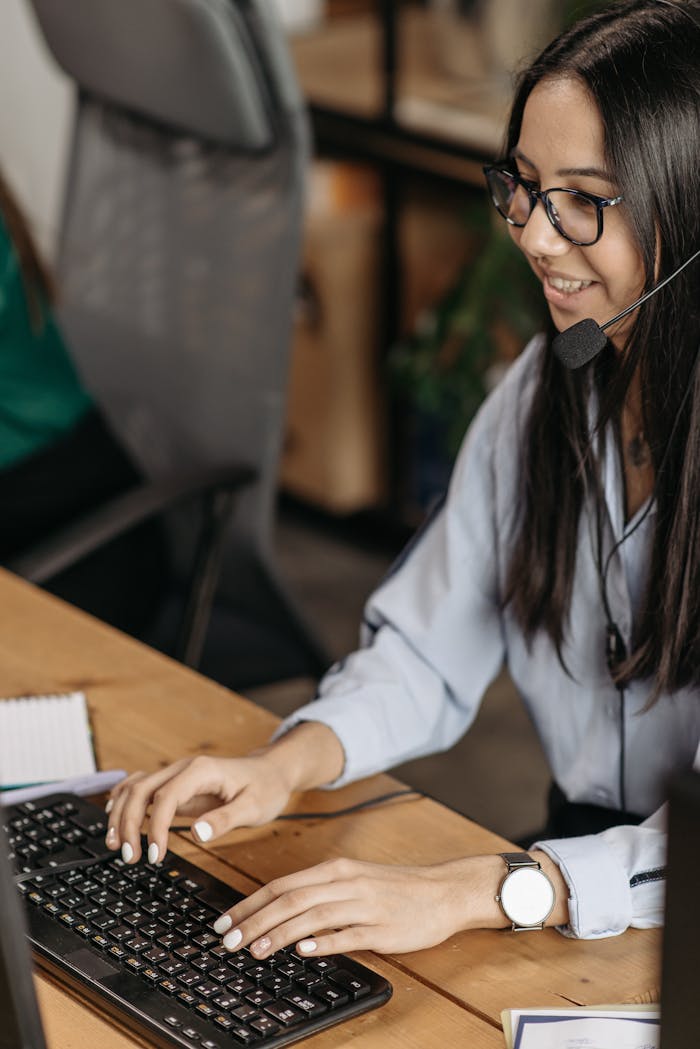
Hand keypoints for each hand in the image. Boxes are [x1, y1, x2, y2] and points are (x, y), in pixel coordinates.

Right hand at [104, 752, 293, 864]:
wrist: (271, 772)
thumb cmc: (265, 788)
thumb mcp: (254, 807)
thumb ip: (225, 819)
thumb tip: (197, 834)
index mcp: (202, 770)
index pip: (166, 796)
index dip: (155, 827)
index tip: (155, 855)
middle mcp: (184, 768)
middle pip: (141, 790)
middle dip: (129, 823)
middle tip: (130, 858)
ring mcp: (177, 774)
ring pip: (135, 787)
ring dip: (121, 814)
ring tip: (117, 846)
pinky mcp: (175, 785)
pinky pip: (141, 788)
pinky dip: (124, 802)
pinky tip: (115, 819)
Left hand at [211, 855, 507, 958]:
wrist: (443, 891)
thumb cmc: (396, 888)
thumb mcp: (354, 880)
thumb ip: (321, 892)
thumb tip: (281, 912)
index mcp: (336, 869)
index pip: (282, 885)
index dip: (250, 904)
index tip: (225, 922)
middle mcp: (345, 883)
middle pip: (289, 900)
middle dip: (254, 921)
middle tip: (228, 941)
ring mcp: (363, 905)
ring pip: (311, 916)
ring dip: (278, 934)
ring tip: (253, 951)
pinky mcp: (381, 927)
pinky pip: (346, 934)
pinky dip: (322, 942)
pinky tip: (302, 951)